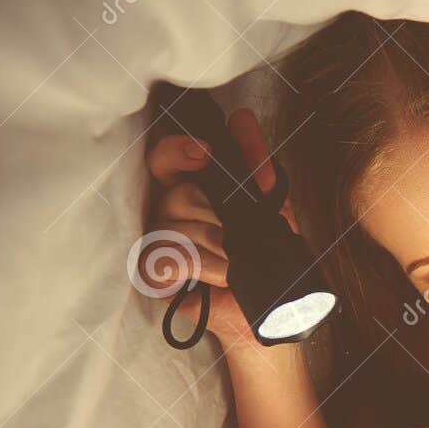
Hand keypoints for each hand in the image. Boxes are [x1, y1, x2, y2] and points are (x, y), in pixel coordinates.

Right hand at [143, 107, 297, 352]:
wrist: (273, 309)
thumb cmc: (267, 256)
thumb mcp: (269, 205)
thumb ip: (255, 163)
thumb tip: (240, 119)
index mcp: (190, 189)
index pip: (166, 158)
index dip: (179, 150)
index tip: (205, 150)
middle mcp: (167, 211)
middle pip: (177, 193)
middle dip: (216, 213)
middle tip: (238, 234)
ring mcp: (158, 242)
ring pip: (175, 225)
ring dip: (217, 244)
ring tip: (237, 261)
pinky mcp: (155, 274)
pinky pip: (167, 256)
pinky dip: (203, 265)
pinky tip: (223, 276)